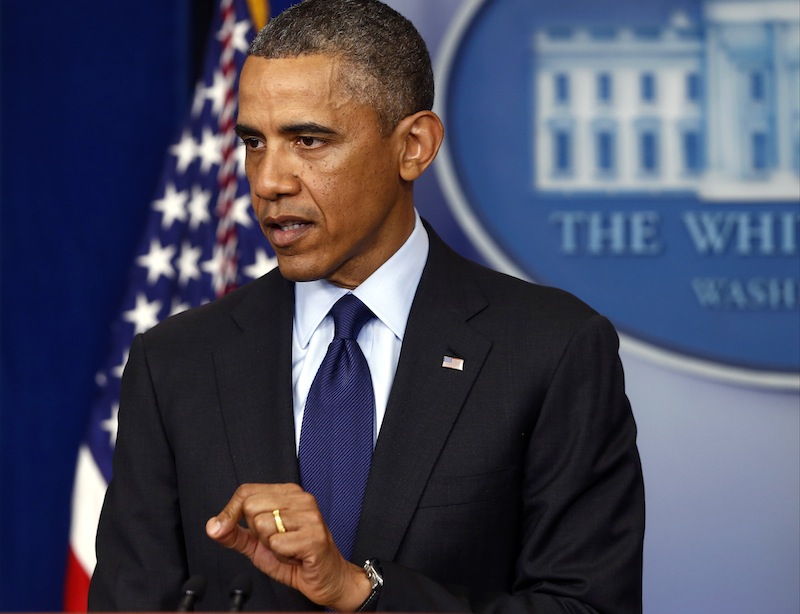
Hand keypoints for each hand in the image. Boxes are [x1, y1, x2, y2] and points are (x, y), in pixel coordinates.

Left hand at [206, 483, 370, 610]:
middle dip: (256, 532)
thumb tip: (213, 526)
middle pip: (251, 507)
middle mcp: (301, 499)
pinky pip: (277, 544)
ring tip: (288, 549)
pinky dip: (282, 557)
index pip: (246, 490)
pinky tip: (295, 557)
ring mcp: (310, 516)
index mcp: (288, 494)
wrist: (328, 579)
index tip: (223, 527)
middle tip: (275, 541)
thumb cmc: (297, 559)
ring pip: (263, 526)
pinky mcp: (314, 536)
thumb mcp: (259, 545)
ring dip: (271, 546)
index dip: (230, 511)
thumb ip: (235, 534)